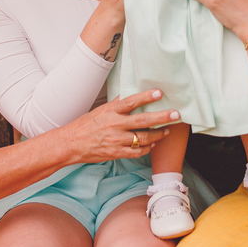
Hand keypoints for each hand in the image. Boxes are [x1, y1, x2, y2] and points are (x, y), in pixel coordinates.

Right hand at [61, 89, 177, 163]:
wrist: (72, 144)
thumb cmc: (86, 125)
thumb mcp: (101, 110)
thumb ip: (117, 104)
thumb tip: (131, 93)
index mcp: (111, 112)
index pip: (131, 102)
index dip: (145, 97)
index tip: (159, 93)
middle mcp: (115, 125)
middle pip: (143, 121)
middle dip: (162, 118)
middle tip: (175, 114)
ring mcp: (116, 140)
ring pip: (143, 138)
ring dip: (158, 135)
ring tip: (166, 131)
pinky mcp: (116, 153)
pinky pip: (137, 152)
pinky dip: (147, 148)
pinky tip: (152, 144)